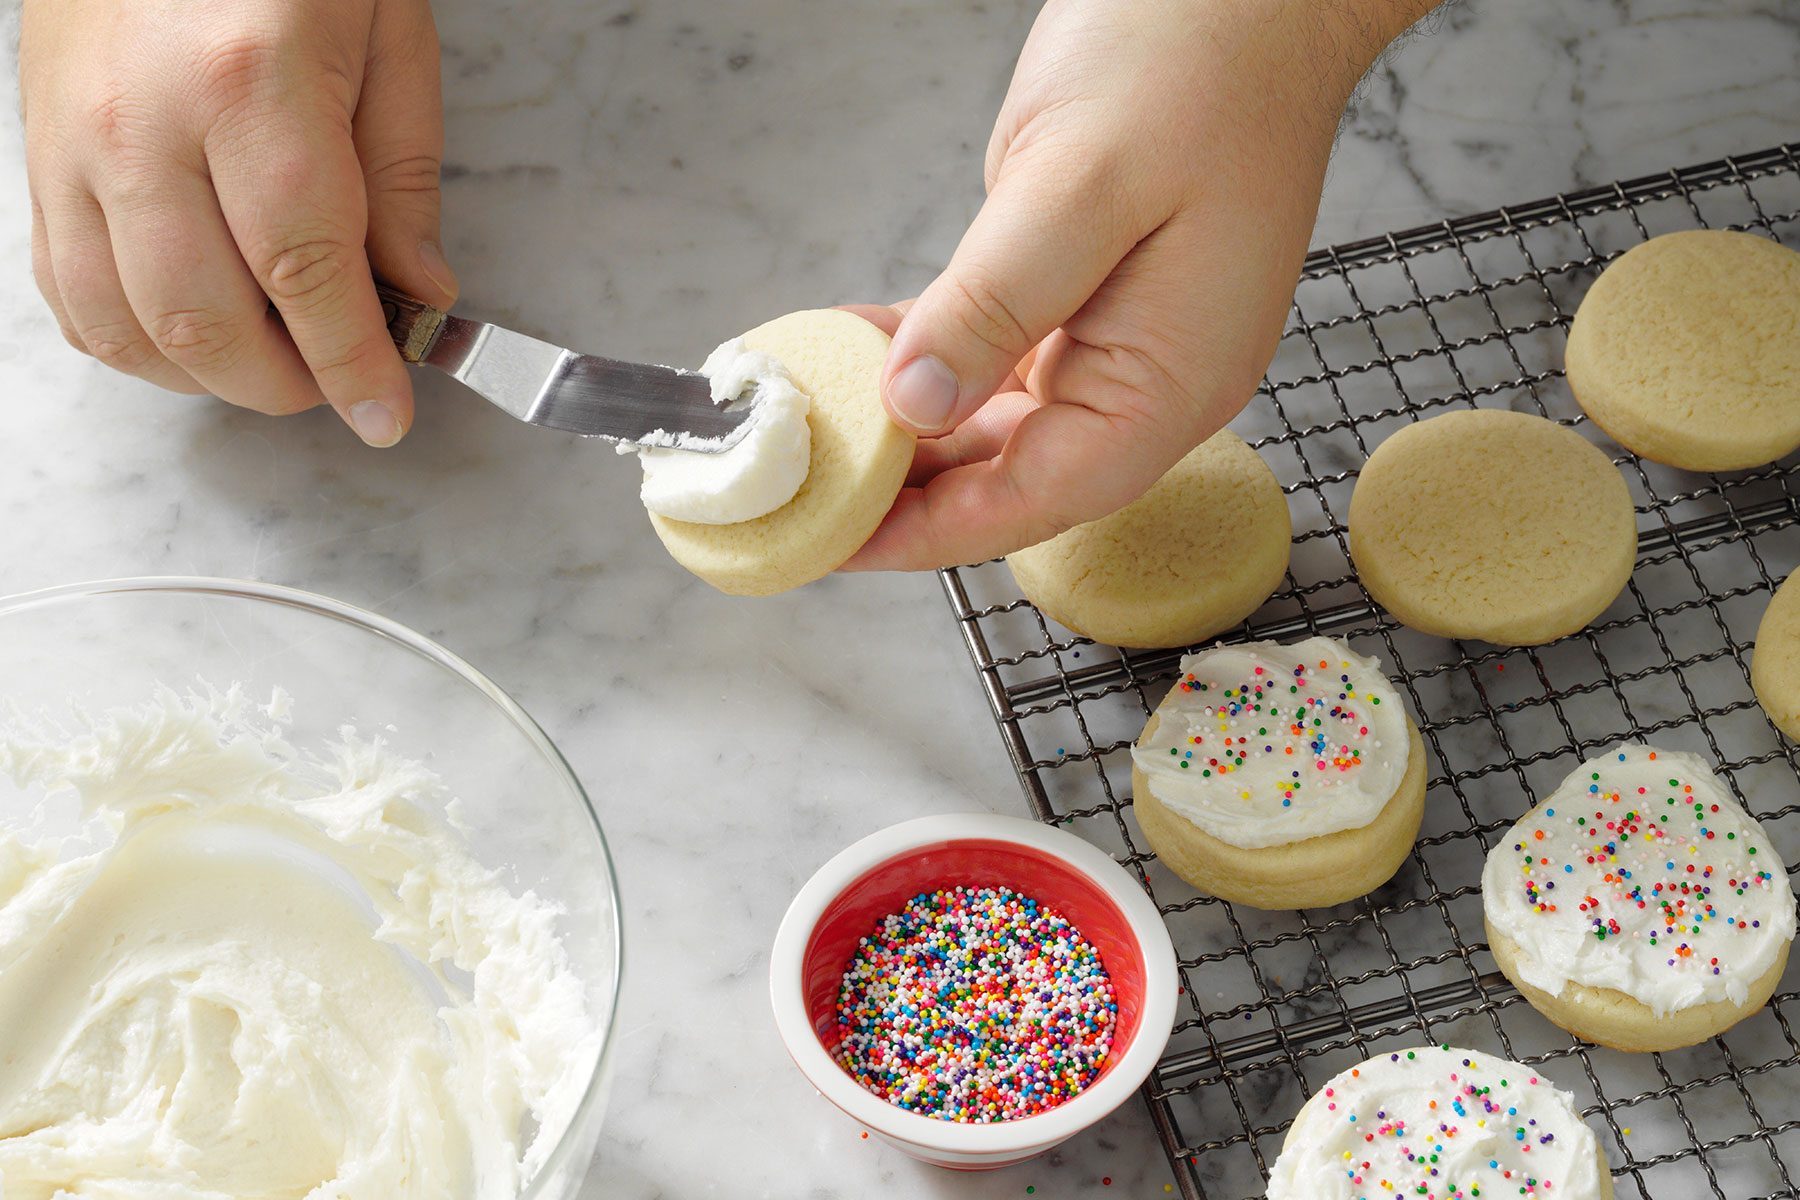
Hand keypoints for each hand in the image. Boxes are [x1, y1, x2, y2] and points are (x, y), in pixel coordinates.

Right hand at [21, 0, 454, 445]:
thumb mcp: (386, 39)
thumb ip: (402, 179)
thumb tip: (418, 296)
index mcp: (246, 83)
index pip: (304, 272)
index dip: (351, 364)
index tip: (386, 415)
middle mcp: (141, 123)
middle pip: (206, 320)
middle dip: (286, 384)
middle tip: (341, 379)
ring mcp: (69, 144)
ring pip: (127, 326)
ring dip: (214, 376)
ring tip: (281, 358)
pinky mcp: (34, 156)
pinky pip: (71, 295)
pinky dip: (141, 342)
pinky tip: (201, 329)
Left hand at [846, 0, 1433, 569]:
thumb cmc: (1195, 64)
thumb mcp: (1077, 187)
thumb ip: (991, 306)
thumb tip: (912, 405)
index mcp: (1169, 384)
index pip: (1035, 497)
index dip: (929, 532)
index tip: (835, 540)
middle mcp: (1150, 382)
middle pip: (1013, 476)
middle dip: (906, 493)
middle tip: (802, 496)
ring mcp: (1122, 342)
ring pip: (998, 423)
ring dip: (908, 431)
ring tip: (813, 437)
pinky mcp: (1091, 299)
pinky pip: (996, 358)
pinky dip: (927, 361)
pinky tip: (854, 352)